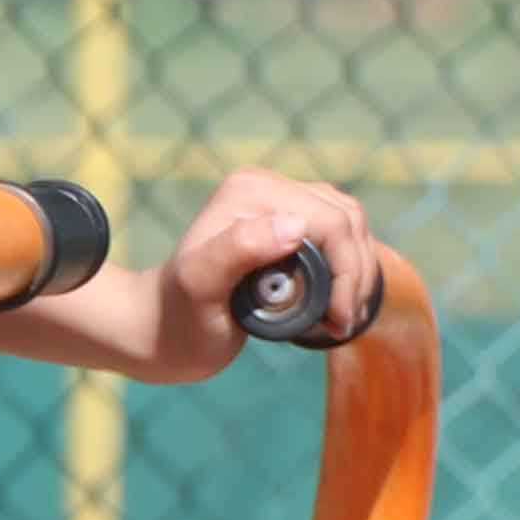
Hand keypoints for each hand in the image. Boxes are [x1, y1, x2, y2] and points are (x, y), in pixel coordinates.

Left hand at [137, 169, 381, 381]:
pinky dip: (349, 270)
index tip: (336, 319)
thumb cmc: (178, 318)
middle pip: (346, 220)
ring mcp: (280, 205)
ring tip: (341, 319)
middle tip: (342, 324)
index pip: (329, 221)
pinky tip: (337, 305)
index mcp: (251, 191)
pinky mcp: (289, 226)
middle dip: (356, 273)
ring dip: (358, 272)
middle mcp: (268, 187)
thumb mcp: (200, 285)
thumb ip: (239, 249)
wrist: (160, 332)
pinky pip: (340, 237)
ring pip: (350, 226)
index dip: (345, 270)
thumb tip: (295, 226)